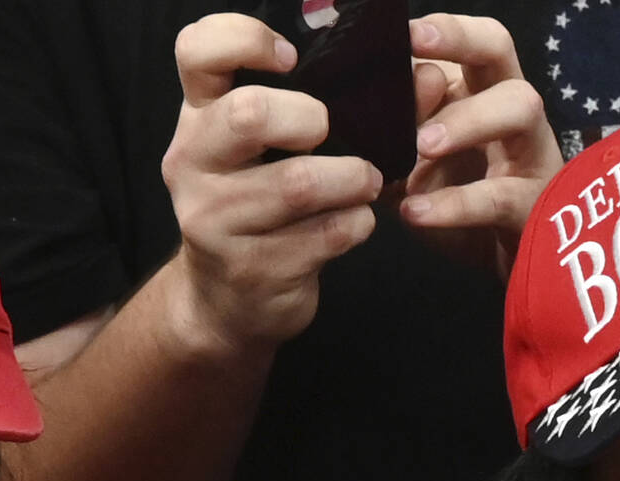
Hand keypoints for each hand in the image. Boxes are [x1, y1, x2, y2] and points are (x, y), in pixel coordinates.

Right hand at [162, 14, 383, 355]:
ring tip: (366, 182)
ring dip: (353, 179)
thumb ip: (338, 106)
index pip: (198, 50)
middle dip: (314, 119)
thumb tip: (426, 75)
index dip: (246, 40)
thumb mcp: (276, 149)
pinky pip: (327, 234)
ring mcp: (216, 219)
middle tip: (334, 134)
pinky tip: (353, 222)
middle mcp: (193, 162)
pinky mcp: (253, 267)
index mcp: (198, 117)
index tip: (293, 59)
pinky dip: (357, 224)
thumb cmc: (263, 207)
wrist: (229, 301)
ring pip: (299, 184)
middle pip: (251, 114)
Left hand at [400, 14, 564, 274]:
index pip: (472, 41)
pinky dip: (454, 204)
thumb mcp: (414, 166)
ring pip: (520, 108)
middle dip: (461, 41)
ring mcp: (533, 155)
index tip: (403, 32)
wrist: (508, 274)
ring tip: (423, 145)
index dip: (445, 29)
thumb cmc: (459, 205)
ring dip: (468, 118)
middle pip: (501, 51)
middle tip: (417, 52)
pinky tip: (415, 212)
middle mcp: (513, 112)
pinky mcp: (537, 207)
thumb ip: (399, 132)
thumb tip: (387, 94)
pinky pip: (499, 197)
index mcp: (480, 92)